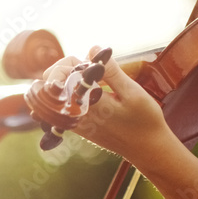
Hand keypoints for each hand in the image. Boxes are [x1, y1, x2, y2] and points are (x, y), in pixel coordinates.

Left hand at [41, 48, 171, 163]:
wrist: (146, 149)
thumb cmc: (144, 120)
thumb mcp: (132, 92)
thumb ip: (110, 71)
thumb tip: (92, 48)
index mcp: (87, 103)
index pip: (60, 76)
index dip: (71, 63)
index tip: (90, 62)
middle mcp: (75, 115)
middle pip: (51, 84)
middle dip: (65, 70)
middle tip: (88, 67)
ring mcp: (74, 123)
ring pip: (53, 97)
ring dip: (66, 82)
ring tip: (88, 78)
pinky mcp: (78, 128)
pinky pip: (60, 108)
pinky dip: (68, 94)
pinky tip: (84, 90)